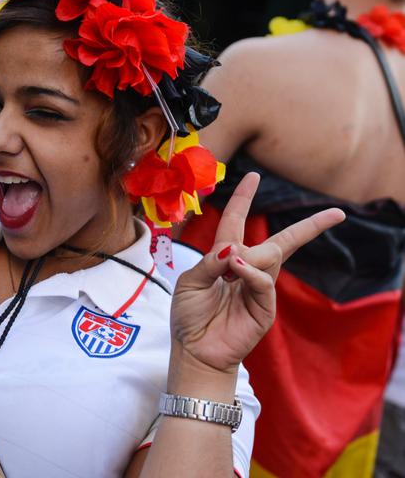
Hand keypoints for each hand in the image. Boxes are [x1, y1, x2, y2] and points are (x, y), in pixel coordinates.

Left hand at [171, 172, 344, 373]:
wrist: (194, 351)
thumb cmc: (188, 317)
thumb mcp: (188, 283)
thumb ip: (207, 263)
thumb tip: (233, 249)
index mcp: (223, 258)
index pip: (236, 222)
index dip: (243, 199)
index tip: (253, 176)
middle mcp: (245, 269)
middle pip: (280, 241)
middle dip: (310, 227)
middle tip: (337, 214)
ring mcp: (258, 288)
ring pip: (271, 258)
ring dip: (252, 255)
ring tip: (232, 265)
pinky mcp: (264, 307)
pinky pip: (264, 282)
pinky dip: (251, 272)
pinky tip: (237, 270)